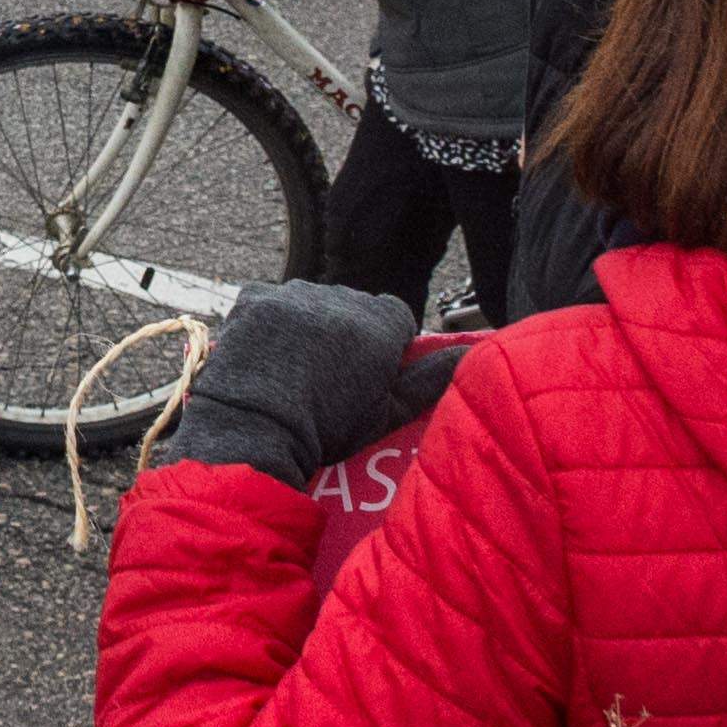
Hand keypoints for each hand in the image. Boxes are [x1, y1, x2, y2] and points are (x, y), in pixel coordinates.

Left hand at [168, 282, 424, 488]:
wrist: (253, 431)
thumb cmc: (327, 430)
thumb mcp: (388, 413)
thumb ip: (431, 379)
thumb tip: (472, 353)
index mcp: (378, 324)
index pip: (397, 315)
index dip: (387, 344)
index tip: (370, 372)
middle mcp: (338, 298)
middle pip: (354, 305)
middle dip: (348, 330)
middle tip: (330, 374)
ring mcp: (293, 294)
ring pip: (312, 300)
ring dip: (310, 322)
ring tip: (296, 365)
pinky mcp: (254, 297)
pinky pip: (271, 299)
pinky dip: (271, 318)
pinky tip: (267, 351)